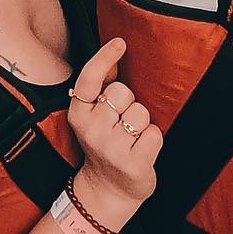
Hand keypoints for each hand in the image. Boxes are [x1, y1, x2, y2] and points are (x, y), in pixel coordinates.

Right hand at [67, 37, 161, 227]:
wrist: (107, 190)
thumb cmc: (104, 145)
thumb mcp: (93, 116)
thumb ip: (102, 86)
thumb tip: (113, 56)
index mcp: (78, 114)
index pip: (90, 79)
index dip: (105, 57)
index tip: (120, 43)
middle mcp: (92, 131)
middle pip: (123, 92)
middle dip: (128, 103)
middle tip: (121, 122)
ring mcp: (112, 148)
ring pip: (141, 112)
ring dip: (141, 123)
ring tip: (131, 138)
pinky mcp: (133, 164)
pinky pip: (154, 133)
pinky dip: (152, 139)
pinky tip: (141, 150)